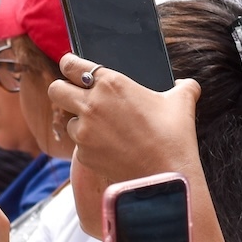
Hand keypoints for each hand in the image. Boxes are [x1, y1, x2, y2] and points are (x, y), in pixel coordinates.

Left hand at [49, 53, 201, 190]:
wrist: (166, 177)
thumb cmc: (174, 137)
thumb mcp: (182, 102)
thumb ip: (183, 86)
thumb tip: (187, 84)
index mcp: (110, 83)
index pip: (70, 64)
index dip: (69, 65)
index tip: (71, 68)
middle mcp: (91, 104)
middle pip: (55, 89)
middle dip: (63, 91)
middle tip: (76, 96)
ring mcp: (84, 131)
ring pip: (66, 120)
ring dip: (79, 122)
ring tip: (103, 128)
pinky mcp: (83, 154)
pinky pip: (78, 145)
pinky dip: (89, 145)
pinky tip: (109, 148)